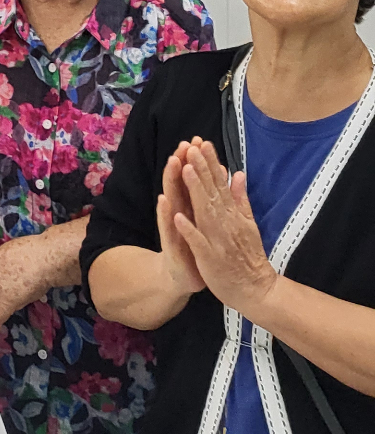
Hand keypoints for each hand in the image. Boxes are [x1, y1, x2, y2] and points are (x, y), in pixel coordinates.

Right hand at [155, 142, 206, 301]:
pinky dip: (166, 214)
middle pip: (180, 184)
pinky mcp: (171, 245)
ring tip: (173, 162)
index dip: (195, 161)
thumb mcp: (206, 221)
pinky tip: (164, 201)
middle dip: (181, 164)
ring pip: (172, 200)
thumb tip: (222, 171)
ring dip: (171, 181)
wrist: (184, 277)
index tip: (199, 141)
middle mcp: (179, 213)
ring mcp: (173, 228)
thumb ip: (211, 195)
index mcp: (191, 207)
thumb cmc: (198, 248)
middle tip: (184, 144)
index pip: (193, 180)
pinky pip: (168, 227)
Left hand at [174, 136, 277, 319]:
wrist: (255, 290)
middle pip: (212, 192)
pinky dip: (189, 229)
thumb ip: (241, 199)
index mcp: (233, 215)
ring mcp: (217, 240)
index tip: (202, 143)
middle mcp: (226, 223)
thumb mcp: (248, 224)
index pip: (220, 184)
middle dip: (201, 169)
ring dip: (195, 191)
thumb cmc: (248, 256)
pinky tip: (178, 216)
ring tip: (185, 170)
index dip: (211, 164)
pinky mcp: (210, 258)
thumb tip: (238, 174)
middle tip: (192, 147)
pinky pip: (198, 242)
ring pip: (204, 212)